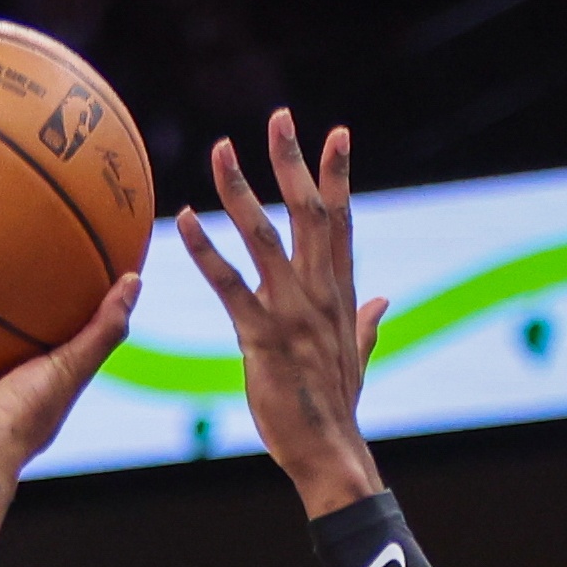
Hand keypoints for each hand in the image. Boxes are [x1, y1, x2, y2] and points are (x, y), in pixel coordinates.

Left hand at [174, 110, 385, 517]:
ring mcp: (292, 312)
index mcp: (340, 293)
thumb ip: (366, 322)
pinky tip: (183, 221)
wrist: (329, 451)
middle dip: (293, 161)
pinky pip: (228, 285)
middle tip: (279, 116)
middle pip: (308, 212)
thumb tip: (383, 301)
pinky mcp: (261, 337)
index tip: (336, 133)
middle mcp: (319, 293)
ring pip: (265, 237)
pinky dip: (205, 251)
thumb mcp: (357, 357)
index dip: (338, 175)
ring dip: (240, 191)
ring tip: (220, 151)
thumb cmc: (336, 408)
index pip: (340, 221)